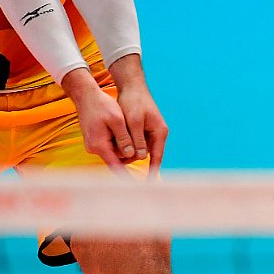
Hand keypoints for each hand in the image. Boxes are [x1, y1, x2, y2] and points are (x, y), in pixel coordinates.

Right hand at [61, 68, 139, 170]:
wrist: (86, 96)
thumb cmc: (102, 106)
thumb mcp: (117, 120)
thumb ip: (124, 138)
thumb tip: (131, 155)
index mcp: (99, 145)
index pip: (115, 166)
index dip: (126, 176)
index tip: (135, 185)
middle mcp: (94, 148)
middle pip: (116, 159)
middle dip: (129, 156)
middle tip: (143, 149)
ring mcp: (93, 145)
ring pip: (114, 152)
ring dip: (125, 148)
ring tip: (134, 137)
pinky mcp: (95, 140)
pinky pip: (110, 146)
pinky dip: (119, 143)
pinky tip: (125, 133)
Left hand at [108, 54, 167, 170]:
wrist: (132, 87)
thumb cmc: (134, 102)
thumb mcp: (134, 121)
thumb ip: (137, 139)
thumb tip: (141, 157)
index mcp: (160, 133)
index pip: (157, 158)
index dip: (151, 173)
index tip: (146, 187)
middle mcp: (157, 135)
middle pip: (147, 156)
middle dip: (133, 161)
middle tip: (118, 167)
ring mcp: (151, 132)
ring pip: (139, 150)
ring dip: (128, 153)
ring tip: (113, 155)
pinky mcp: (143, 130)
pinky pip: (136, 143)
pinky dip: (127, 146)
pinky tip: (116, 147)